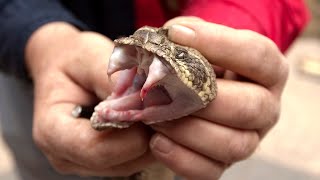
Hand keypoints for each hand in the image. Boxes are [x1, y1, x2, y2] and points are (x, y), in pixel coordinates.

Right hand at [26, 22, 153, 176]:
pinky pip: (132, 160)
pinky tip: (150, 119)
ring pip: (131, 164)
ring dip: (150, 141)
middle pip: (118, 163)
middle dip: (146, 138)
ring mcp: (83, 161)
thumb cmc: (73, 59)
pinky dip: (147, 143)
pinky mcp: (101, 160)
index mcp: (52, 130)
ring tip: (158, 111)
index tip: (154, 111)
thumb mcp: (89, 58)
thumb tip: (145, 101)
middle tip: (165, 109)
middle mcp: (65, 155)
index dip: (131, 135)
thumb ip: (114, 80)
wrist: (63, 66)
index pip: (95, 149)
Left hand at [149, 17, 288, 179]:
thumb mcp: (197, 43)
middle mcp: (265, 107)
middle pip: (251, 107)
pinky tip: (157, 141)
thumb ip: (189, 37)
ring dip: (189, 131)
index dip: (219, 45)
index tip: (177, 36)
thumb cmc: (198, 64)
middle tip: (165, 89)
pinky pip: (210, 171)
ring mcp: (248, 139)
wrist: (196, 92)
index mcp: (267, 71)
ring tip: (155, 117)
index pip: (257, 56)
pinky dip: (181, 158)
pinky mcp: (223, 162)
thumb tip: (169, 43)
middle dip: (204, 99)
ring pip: (233, 145)